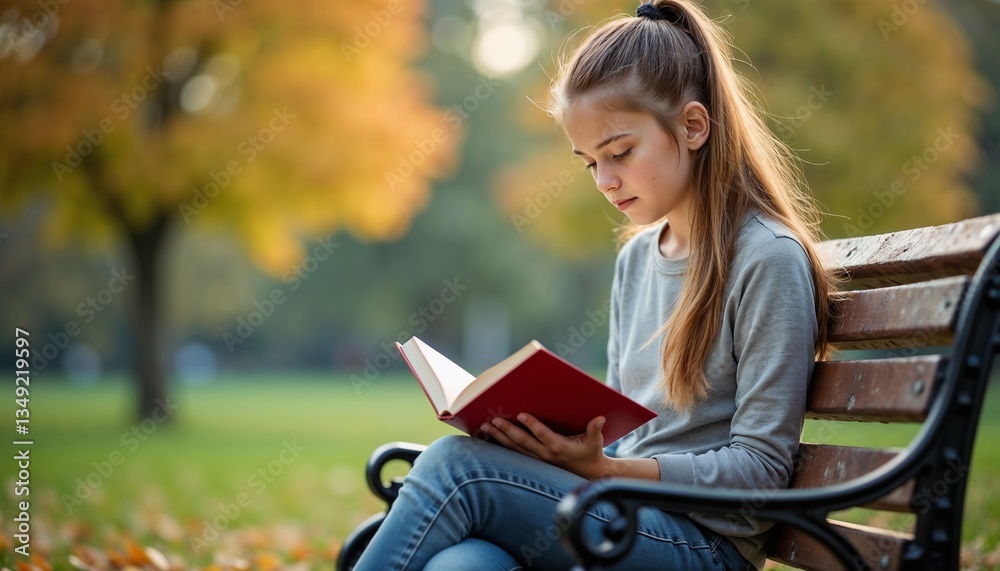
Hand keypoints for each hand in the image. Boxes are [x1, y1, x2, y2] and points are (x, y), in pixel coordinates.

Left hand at [481, 412, 609, 479]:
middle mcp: (545, 454)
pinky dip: (501, 445)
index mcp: (558, 447)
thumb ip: (595, 430)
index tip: (521, 414)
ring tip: (485, 427)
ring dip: (499, 437)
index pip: (542, 434)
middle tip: (493, 420)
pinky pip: (514, 452)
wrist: (587, 474)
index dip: (532, 424)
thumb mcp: (596, 443)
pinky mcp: (534, 460)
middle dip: (507, 430)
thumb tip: (600, 418)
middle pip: (522, 441)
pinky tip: (490, 437)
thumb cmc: (591, 454)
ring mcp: (537, 458)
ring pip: (514, 448)